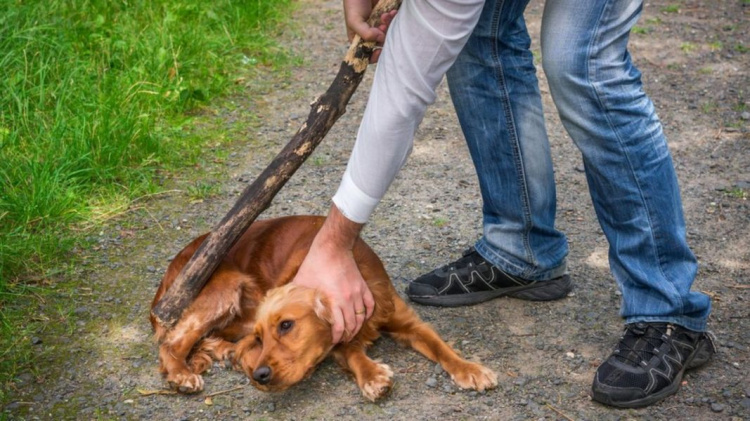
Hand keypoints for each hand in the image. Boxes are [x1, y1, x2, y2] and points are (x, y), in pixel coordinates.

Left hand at [292, 205, 374, 342]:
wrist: (332, 247)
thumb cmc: (315, 263)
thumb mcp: (301, 281)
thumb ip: (295, 295)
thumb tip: (283, 306)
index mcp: (334, 300)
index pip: (340, 327)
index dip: (337, 337)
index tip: (333, 342)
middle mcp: (348, 299)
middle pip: (353, 325)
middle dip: (348, 335)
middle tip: (342, 340)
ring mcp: (357, 292)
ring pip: (362, 316)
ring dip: (357, 326)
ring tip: (352, 332)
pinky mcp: (362, 285)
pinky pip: (369, 304)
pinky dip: (368, 313)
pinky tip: (363, 317)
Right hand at [343, 0, 397, 61]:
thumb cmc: (353, 3)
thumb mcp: (354, 20)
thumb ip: (365, 33)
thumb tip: (380, 39)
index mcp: (359, 38)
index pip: (367, 54)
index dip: (374, 56)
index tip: (379, 50)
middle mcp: (370, 34)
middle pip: (382, 44)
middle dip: (384, 36)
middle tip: (382, 26)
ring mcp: (379, 25)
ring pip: (389, 33)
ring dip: (389, 25)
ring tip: (385, 15)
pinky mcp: (386, 17)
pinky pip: (395, 22)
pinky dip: (394, 18)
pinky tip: (391, 12)